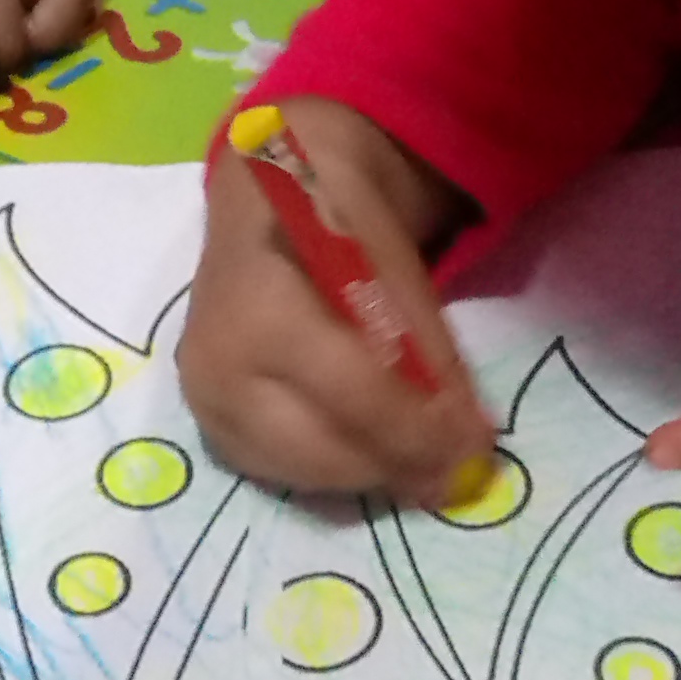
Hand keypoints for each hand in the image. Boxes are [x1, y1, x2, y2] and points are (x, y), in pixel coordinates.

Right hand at [177, 97, 492, 498]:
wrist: (261, 205)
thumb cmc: (334, 224)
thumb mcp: (396, 270)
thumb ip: (431, 355)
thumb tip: (469, 443)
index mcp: (267, 316)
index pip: (357, 398)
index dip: (421, 434)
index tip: (475, 456)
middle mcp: (220, 370)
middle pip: (325, 453)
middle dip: (397, 466)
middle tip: (452, 470)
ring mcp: (205, 402)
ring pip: (303, 475)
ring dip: (367, 474)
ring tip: (415, 458)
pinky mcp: (208, 422)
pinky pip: (278, 472)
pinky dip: (331, 470)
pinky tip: (366, 450)